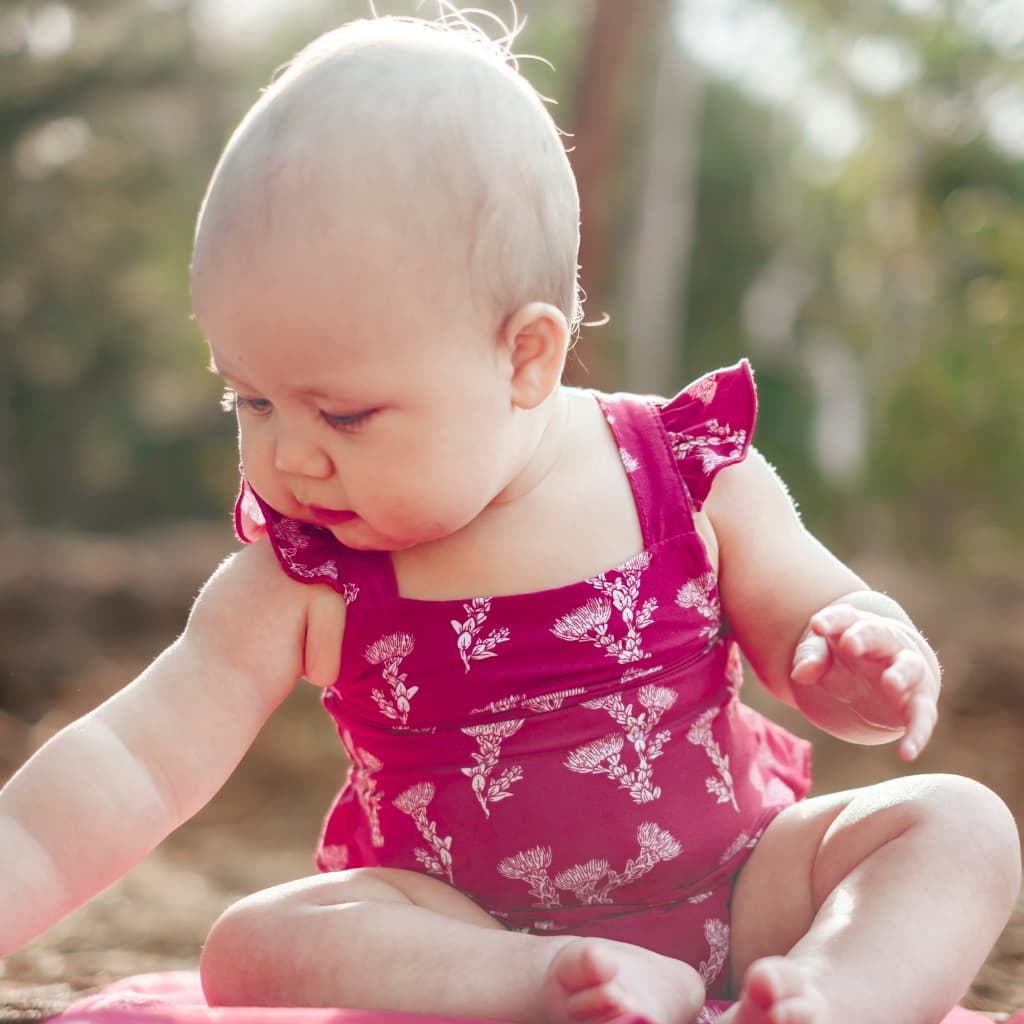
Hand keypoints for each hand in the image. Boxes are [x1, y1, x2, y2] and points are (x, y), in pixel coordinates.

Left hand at [790, 602, 939, 760]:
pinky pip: (922, 717)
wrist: (878, 673)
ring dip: (901, 674)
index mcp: (856, 627)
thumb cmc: (843, 659)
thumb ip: (810, 658)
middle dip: (865, 637)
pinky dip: (918, 734)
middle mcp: (885, 645)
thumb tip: (800, 673)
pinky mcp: (916, 702)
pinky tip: (906, 753)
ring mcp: (905, 672)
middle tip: (850, 643)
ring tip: (890, 683)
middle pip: (879, 634)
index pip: (844, 617)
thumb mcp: (820, 655)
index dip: (831, 620)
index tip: (816, 625)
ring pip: (910, 667)